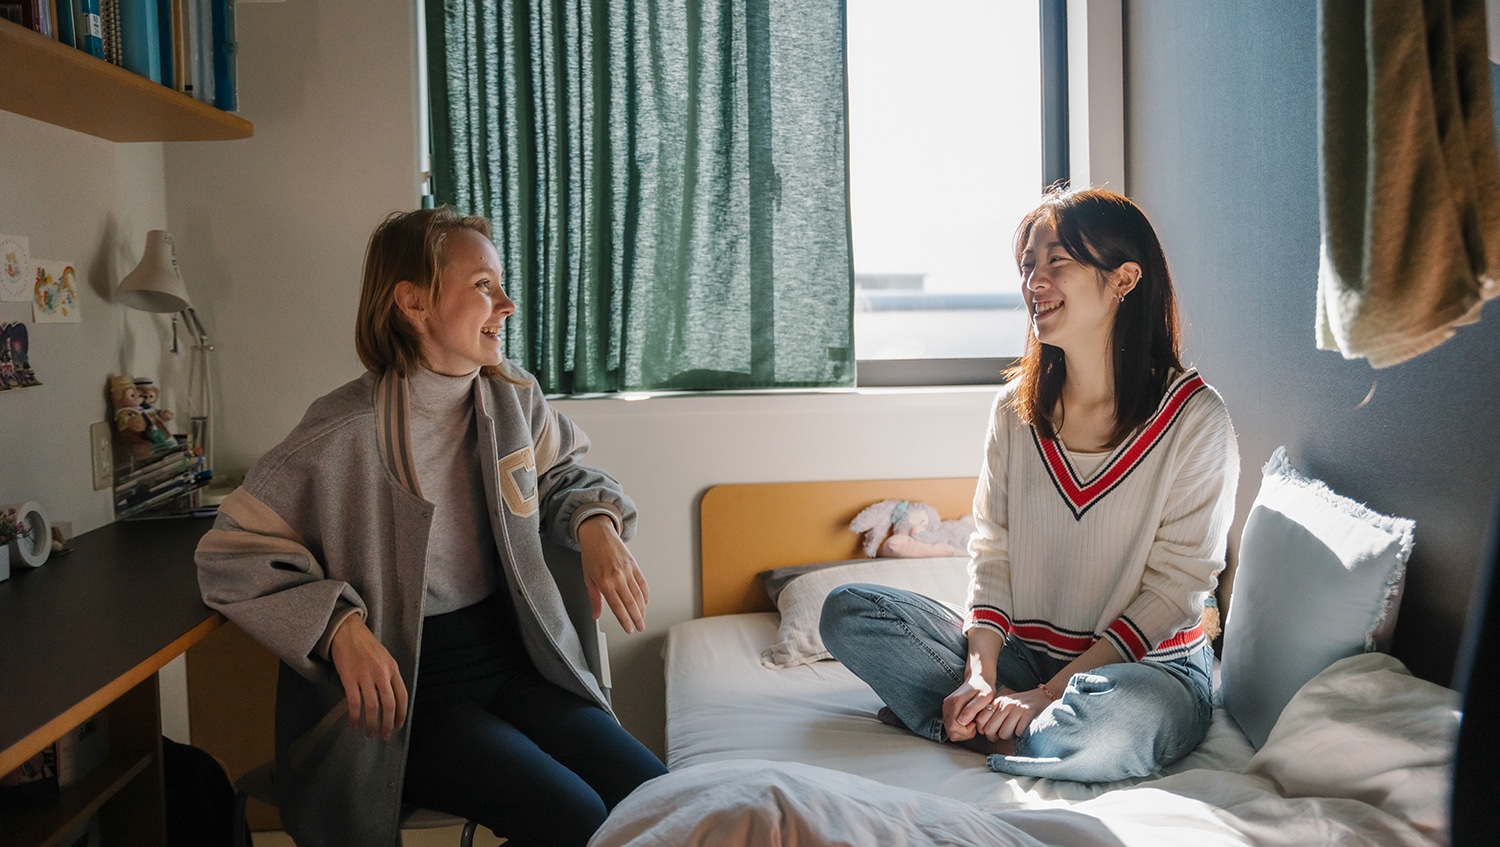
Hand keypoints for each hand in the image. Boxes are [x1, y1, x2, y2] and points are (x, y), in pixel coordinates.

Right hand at [329, 616, 407, 740]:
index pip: (402, 696)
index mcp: (393, 668)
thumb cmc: (366, 645)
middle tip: (385, 736)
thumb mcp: (385, 658)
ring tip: (369, 734)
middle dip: (388, 724)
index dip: (402, 714)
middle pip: (389, 705)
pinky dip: (355, 717)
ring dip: (371, 724)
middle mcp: (382, 673)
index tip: (399, 725)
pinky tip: (354, 724)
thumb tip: (391, 700)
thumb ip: (389, 676)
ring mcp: (365, 676)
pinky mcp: (349, 678)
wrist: (347, 631)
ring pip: (372, 707)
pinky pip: (354, 703)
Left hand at [578, 515, 648, 633]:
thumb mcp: (588, 578)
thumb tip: (596, 614)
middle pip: (631, 603)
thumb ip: (594, 598)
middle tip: (640, 627)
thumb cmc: (591, 555)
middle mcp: (618, 577)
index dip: (625, 620)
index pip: (618, 607)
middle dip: (637, 618)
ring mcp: (627, 570)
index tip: (629, 629)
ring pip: (639, 594)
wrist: (598, 534)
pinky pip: (642, 582)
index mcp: (604, 582)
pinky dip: (645, 594)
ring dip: (642, 609)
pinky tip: (645, 602)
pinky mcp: (634, 565)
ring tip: (642, 618)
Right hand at [941, 677, 1000, 741]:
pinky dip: (959, 728)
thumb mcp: (984, 697)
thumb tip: (962, 721)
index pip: (954, 727)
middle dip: (964, 733)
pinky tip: (968, 722)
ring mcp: (946, 707)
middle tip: (975, 724)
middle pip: (950, 730)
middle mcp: (947, 705)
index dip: (966, 731)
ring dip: (962, 731)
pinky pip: (950, 726)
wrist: (978, 680)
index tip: (975, 723)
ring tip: (972, 723)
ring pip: (949, 730)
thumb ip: (972, 708)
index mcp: (955, 702)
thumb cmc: (984, 689)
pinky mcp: (947, 710)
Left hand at [973, 686, 1051, 741]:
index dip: (983, 730)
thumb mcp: (1005, 704)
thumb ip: (994, 714)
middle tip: (1001, 736)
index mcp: (997, 702)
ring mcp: (1016, 708)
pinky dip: (1020, 734)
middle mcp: (1005, 704)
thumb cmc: (1022, 706)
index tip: (991, 733)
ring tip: (1014, 731)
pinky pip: (1018, 733)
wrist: (1043, 697)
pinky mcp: (1028, 714)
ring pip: (1003, 734)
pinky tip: (1023, 728)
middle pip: (990, 730)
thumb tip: (982, 731)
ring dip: (1009, 736)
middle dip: (994, 737)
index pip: (980, 720)